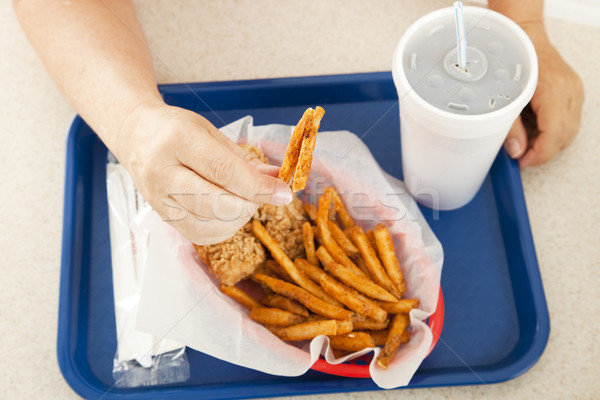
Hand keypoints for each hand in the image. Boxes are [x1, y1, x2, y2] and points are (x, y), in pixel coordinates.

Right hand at [115, 102, 292, 244]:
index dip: (259, 187)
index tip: (284, 193)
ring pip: (209, 225)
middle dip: (251, 205)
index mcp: (178, 140)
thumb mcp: (211, 133)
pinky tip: (229, 212)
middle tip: (264, 195)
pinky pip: (200, 235)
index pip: (224, 172)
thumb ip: (245, 159)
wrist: (136, 136)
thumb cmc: (176, 130)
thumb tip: (278, 179)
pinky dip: (224, 228)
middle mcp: (163, 172)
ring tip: (244, 200)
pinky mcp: (162, 217)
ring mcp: (159, 199)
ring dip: (238, 218)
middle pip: (216, 204)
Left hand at [503, 23, 583, 167]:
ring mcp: (575, 92)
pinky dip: (552, 130)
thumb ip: (510, 126)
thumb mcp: (504, 97)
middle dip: (543, 152)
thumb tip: (516, 151)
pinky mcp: (573, 93)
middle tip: (521, 157)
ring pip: (569, 132)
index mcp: (553, 92)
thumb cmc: (513, 61)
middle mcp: (569, 92)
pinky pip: (568, 120)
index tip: (523, 162)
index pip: (555, 135)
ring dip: (548, 142)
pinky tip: (534, 127)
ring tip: (525, 141)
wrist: (525, 37)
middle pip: (564, 137)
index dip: (539, 154)